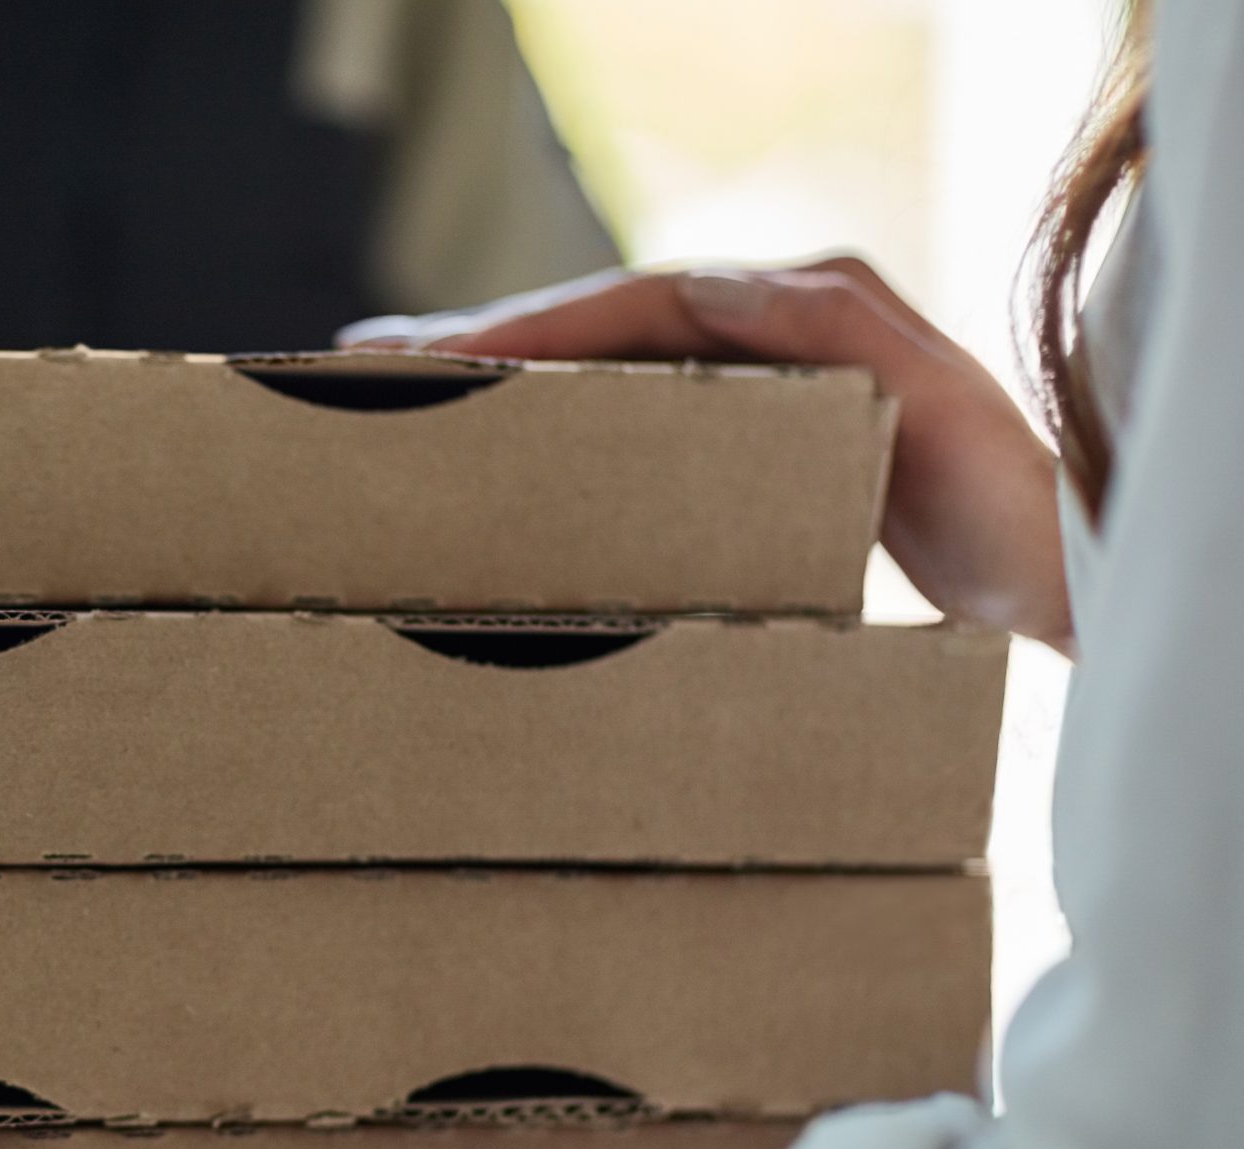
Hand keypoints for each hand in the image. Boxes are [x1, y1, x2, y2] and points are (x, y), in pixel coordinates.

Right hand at [344, 259, 1074, 652]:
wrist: (1067, 572)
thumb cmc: (1013, 513)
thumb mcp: (937, 410)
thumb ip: (837, 333)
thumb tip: (711, 287)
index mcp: (806, 301)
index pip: (633, 303)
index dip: (525, 326)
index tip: (430, 356)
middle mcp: (780, 322)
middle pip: (602, 323)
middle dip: (485, 341)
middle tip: (370, 363)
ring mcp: (766, 377)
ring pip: (608, 367)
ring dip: (509, 379)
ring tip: (410, 399)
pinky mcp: (763, 434)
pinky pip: (638, 416)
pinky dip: (561, 424)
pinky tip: (509, 454)